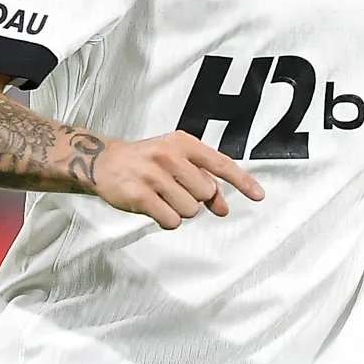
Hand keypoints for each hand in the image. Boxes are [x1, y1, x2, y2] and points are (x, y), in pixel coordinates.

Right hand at [92, 132, 265, 228]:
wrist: (105, 162)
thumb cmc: (147, 163)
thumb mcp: (176, 162)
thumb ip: (202, 181)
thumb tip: (223, 207)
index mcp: (183, 143)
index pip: (220, 163)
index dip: (242, 181)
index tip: (259, 196)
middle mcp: (169, 155)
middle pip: (206, 193)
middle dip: (195, 198)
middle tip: (174, 190)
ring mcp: (154, 175)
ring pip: (190, 210)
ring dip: (179, 211)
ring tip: (162, 197)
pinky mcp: (140, 195)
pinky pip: (171, 220)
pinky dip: (167, 220)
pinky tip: (154, 208)